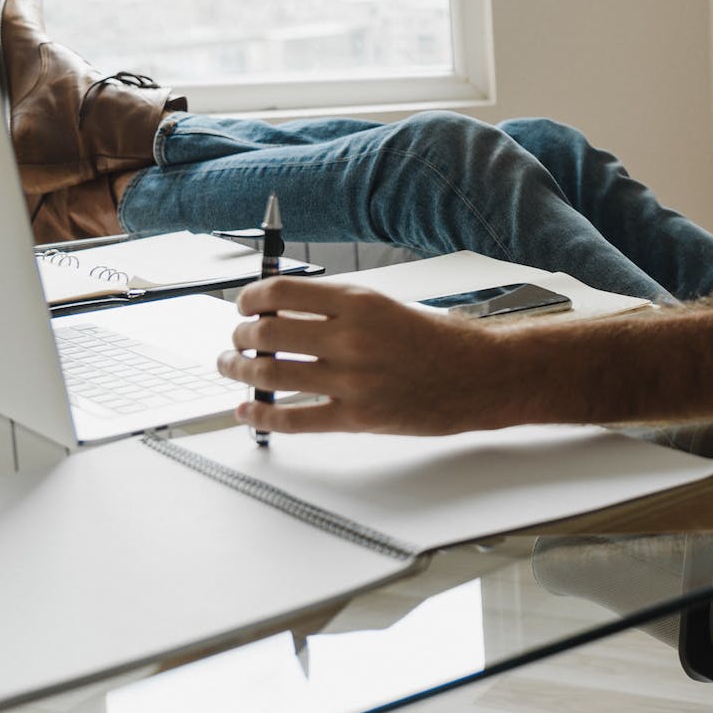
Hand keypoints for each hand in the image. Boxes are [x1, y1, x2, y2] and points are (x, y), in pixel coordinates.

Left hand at [218, 279, 505, 435]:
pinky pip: (294, 418)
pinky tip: (248, 411)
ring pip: (271, 375)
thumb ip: (337, 312)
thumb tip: (283, 315)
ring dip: (240, 371)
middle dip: (239, 337)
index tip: (244, 306)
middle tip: (235, 341)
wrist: (480, 376)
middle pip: (267, 334)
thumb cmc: (438, 342)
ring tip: (232, 368)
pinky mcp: (358, 418)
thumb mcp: (386, 308)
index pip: (280, 293)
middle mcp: (352, 339)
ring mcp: (353, 381)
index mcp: (359, 304)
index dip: (250, 299)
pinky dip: (261, 416)